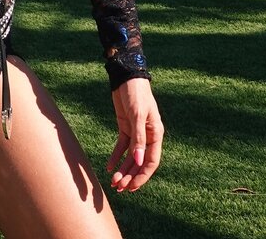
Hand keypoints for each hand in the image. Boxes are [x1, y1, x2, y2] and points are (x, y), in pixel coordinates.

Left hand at [107, 78, 163, 192]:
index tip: (131, 187)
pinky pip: (122, 146)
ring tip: (113, 182)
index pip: (151, 162)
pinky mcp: (125, 127)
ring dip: (123, 170)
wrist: (126, 76)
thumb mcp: (137, 115)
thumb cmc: (136, 93)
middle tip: (118, 188)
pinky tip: (108, 167)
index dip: (142, 176)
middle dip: (130, 176)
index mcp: (156, 134)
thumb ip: (138, 139)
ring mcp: (136, 132)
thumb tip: (139, 162)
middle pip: (140, 162)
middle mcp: (147, 136)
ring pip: (131, 157)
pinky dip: (116, 157)